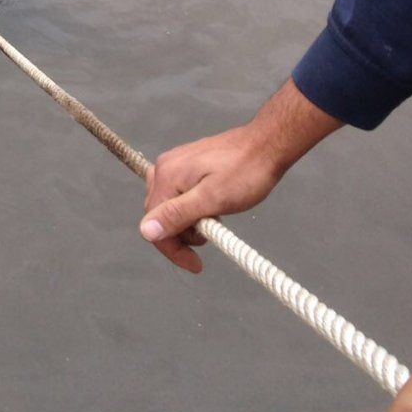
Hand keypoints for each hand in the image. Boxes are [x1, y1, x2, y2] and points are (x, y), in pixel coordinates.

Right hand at [139, 78, 341, 272]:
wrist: (266, 145)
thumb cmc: (245, 173)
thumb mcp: (213, 199)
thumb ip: (177, 214)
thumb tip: (145, 231)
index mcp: (166, 176)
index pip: (154, 225)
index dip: (173, 250)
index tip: (197, 265)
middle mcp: (164, 168)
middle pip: (159, 215)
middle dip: (182, 234)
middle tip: (211, 236)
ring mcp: (176, 164)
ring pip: (170, 206)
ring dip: (188, 223)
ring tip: (215, 221)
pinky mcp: (188, 164)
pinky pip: (179, 194)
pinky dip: (193, 209)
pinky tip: (212, 209)